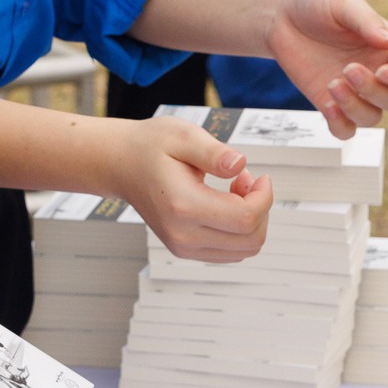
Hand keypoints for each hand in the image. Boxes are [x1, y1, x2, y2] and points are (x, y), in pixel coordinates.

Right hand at [123, 116, 271, 261]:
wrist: (122, 165)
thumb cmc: (151, 146)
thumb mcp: (183, 135)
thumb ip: (213, 152)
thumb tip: (240, 165)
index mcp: (183, 205)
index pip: (245, 218)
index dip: (264, 197)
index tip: (259, 176)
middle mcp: (182, 234)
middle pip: (250, 239)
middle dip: (261, 208)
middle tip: (244, 179)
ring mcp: (182, 247)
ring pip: (244, 249)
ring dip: (251, 220)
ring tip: (234, 190)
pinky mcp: (185, 250)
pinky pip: (230, 252)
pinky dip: (239, 230)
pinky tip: (225, 204)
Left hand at [264, 0, 387, 133]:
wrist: (281, 17)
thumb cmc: (317, 4)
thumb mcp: (343, 3)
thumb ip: (367, 21)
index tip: (382, 72)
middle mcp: (376, 73)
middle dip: (373, 90)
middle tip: (348, 68)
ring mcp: (354, 92)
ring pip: (372, 118)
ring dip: (355, 108)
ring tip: (332, 84)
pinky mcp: (330, 104)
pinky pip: (345, 130)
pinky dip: (340, 125)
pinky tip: (327, 105)